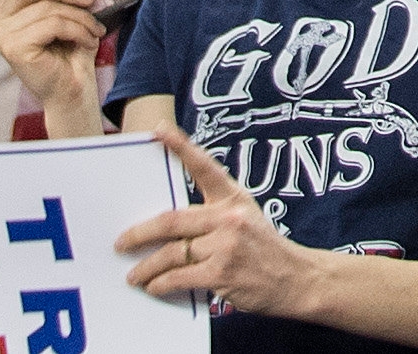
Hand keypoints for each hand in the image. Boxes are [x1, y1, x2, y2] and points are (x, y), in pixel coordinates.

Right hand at [0, 0, 112, 123]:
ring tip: (94, 29)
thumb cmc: (72, 48)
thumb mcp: (69, 11)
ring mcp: (1, 33)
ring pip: (47, 7)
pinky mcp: (12, 47)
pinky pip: (52, 24)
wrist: (73, 88)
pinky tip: (86, 41)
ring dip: (80, 17)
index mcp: (10, 3)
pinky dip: (77, 30)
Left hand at [120, 129, 321, 312]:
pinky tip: (155, 287)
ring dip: (146, 268)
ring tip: (134, 276)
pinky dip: (161, 284)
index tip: (159, 130)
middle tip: (120, 242)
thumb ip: (213, 218)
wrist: (297, 278)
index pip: (204, 167)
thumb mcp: (246, 221)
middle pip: (171, 220)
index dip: (181, 146)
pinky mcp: (221, 273)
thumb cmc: (265, 251)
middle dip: (139, 233)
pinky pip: (178, 277)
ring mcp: (226, 245)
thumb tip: (168, 228)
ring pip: (170, 253)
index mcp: (234, 198)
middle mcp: (229, 217)